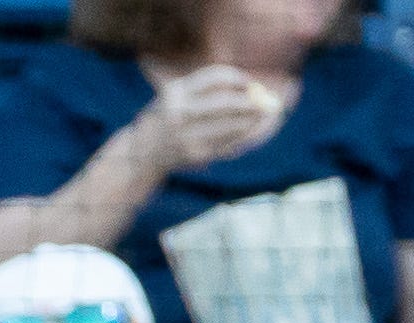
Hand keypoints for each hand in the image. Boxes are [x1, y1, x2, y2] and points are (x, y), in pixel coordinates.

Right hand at [131, 64, 286, 173]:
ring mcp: (187, 136)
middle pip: (223, 104)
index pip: (213, 78)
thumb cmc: (168, 117)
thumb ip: (205, 88)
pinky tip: (253, 129)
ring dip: (252, 120)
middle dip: (250, 102)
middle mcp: (180, 112)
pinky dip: (244, 135)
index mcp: (176, 92)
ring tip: (267, 113)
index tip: (251, 83)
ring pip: (229, 126)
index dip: (237, 79)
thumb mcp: (177, 95)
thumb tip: (251, 88)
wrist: (144, 152)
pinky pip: (227, 143)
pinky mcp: (196, 154)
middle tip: (268, 101)